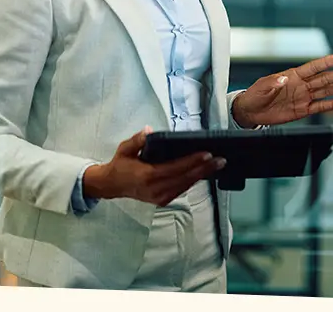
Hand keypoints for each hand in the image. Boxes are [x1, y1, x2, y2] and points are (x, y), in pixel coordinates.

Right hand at [83, 127, 225, 206]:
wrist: (111, 185)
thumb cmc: (120, 164)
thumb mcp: (124, 149)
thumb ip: (137, 140)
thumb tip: (149, 131)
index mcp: (147, 176)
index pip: (175, 168)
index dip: (192, 161)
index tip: (207, 154)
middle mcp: (155, 189)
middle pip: (185, 178)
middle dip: (204, 168)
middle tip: (221, 160)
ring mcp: (159, 197)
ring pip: (186, 185)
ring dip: (203, 175)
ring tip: (217, 164)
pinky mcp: (162, 200)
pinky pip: (182, 189)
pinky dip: (194, 180)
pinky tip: (204, 172)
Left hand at [231, 54, 332, 127]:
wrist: (251, 111)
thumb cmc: (255, 95)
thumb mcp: (262, 86)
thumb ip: (274, 82)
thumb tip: (284, 78)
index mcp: (293, 75)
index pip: (313, 67)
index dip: (327, 62)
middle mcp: (302, 85)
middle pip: (325, 78)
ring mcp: (304, 97)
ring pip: (326, 91)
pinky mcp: (302, 110)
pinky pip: (320, 107)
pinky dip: (332, 104)